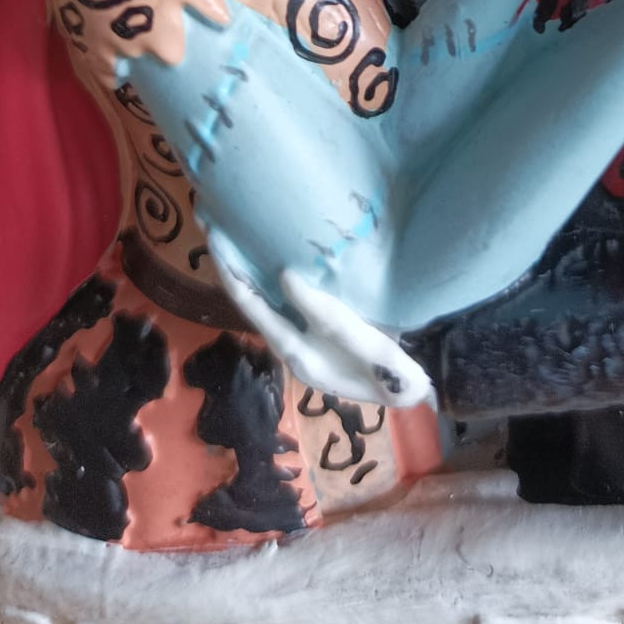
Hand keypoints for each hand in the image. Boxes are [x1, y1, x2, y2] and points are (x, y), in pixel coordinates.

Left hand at [208, 229, 433, 407]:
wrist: (408, 389)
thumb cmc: (381, 364)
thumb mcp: (352, 334)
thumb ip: (317, 307)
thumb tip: (282, 274)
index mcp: (292, 349)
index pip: (249, 305)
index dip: (230, 272)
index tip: (215, 238)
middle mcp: (291, 347)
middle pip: (253, 305)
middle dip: (236, 271)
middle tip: (222, 233)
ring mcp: (305, 345)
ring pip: (268, 305)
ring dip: (254, 276)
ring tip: (243, 243)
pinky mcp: (320, 339)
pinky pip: (287, 306)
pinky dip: (275, 284)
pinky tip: (282, 264)